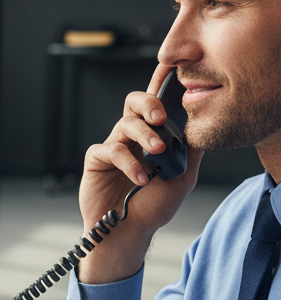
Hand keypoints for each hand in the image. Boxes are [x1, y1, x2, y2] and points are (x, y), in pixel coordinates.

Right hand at [77, 63, 202, 283]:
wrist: (128, 232)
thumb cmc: (153, 207)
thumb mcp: (184, 176)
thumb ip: (191, 149)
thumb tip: (202, 122)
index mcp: (154, 136)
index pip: (159, 103)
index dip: (162, 82)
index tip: (172, 68)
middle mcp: (133, 137)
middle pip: (135, 102)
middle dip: (149, 103)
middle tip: (160, 117)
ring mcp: (114, 146)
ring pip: (126, 124)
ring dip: (144, 135)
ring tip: (157, 152)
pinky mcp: (97, 159)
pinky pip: (110, 149)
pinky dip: (128, 162)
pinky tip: (140, 178)